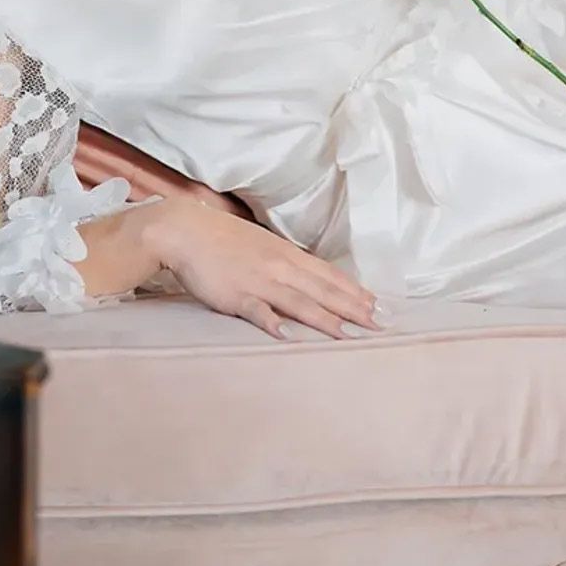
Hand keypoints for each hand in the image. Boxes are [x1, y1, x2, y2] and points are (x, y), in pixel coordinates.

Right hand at [145, 196, 379, 340]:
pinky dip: (274, 322)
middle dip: (354, 309)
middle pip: (323, 290)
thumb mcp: (261, 244)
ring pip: (299, 302)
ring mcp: (258, 281)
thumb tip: (307, 276)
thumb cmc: (222, 237)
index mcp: (286, 255)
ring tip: (350, 334)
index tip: (379, 306)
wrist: (185, 229)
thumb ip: (284, 261)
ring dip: (326, 318)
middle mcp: (279, 267)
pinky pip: (258, 311)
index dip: (355, 292)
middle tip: (381, 325)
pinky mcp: (235, 295)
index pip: (329, 275)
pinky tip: (290, 335)